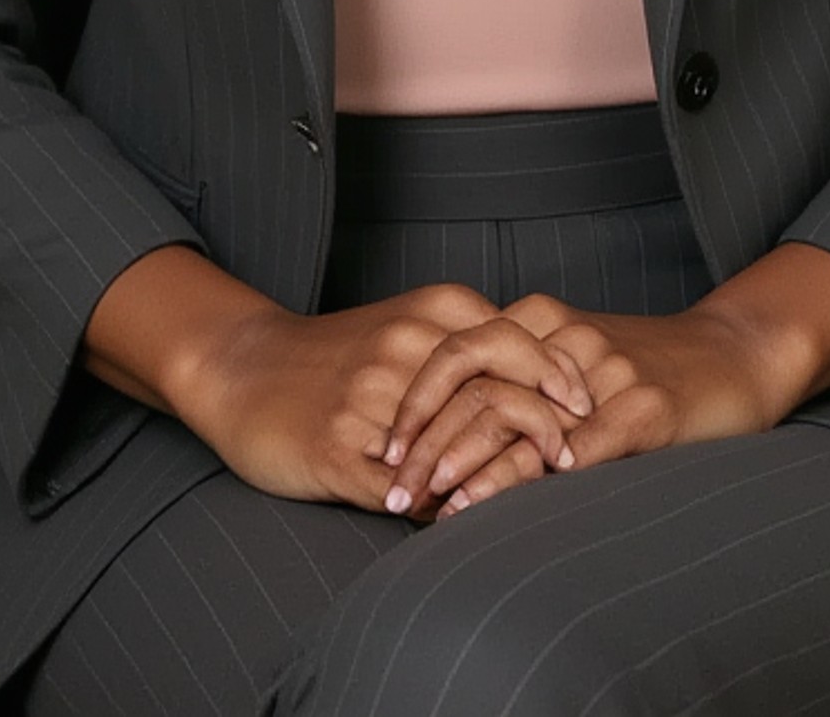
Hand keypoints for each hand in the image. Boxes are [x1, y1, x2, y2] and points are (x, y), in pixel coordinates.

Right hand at [177, 278, 598, 519]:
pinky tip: (457, 519)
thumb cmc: (335, 352)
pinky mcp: (338, 451)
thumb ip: (466, 343)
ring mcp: (371, 400)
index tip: (586, 412)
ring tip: (526, 498)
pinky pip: (406, 490)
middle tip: (570, 460)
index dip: (559, 378)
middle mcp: (405, 348)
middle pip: (498, 387)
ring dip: (497, 476)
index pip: (517, 340)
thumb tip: (540, 381)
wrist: (243, 367)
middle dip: (544, 426)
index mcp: (429, 311)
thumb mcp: (406, 324)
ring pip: (457, 444)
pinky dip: (440, 507)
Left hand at [380, 291, 788, 519]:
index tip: (382, 457)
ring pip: (518, 418)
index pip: (455, 359)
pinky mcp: (646, 406)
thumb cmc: (649, 367)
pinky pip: (580, 447)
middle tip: (393, 496)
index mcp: (539, 321)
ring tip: (436, 510)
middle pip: (474, 387)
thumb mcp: (574, 362)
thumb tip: (447, 439)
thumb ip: (520, 384)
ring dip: (469, 468)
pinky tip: (512, 512)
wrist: (735, 353)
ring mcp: (605, 371)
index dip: (413, 408)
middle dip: (427, 448)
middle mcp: (564, 337)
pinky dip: (538, 481)